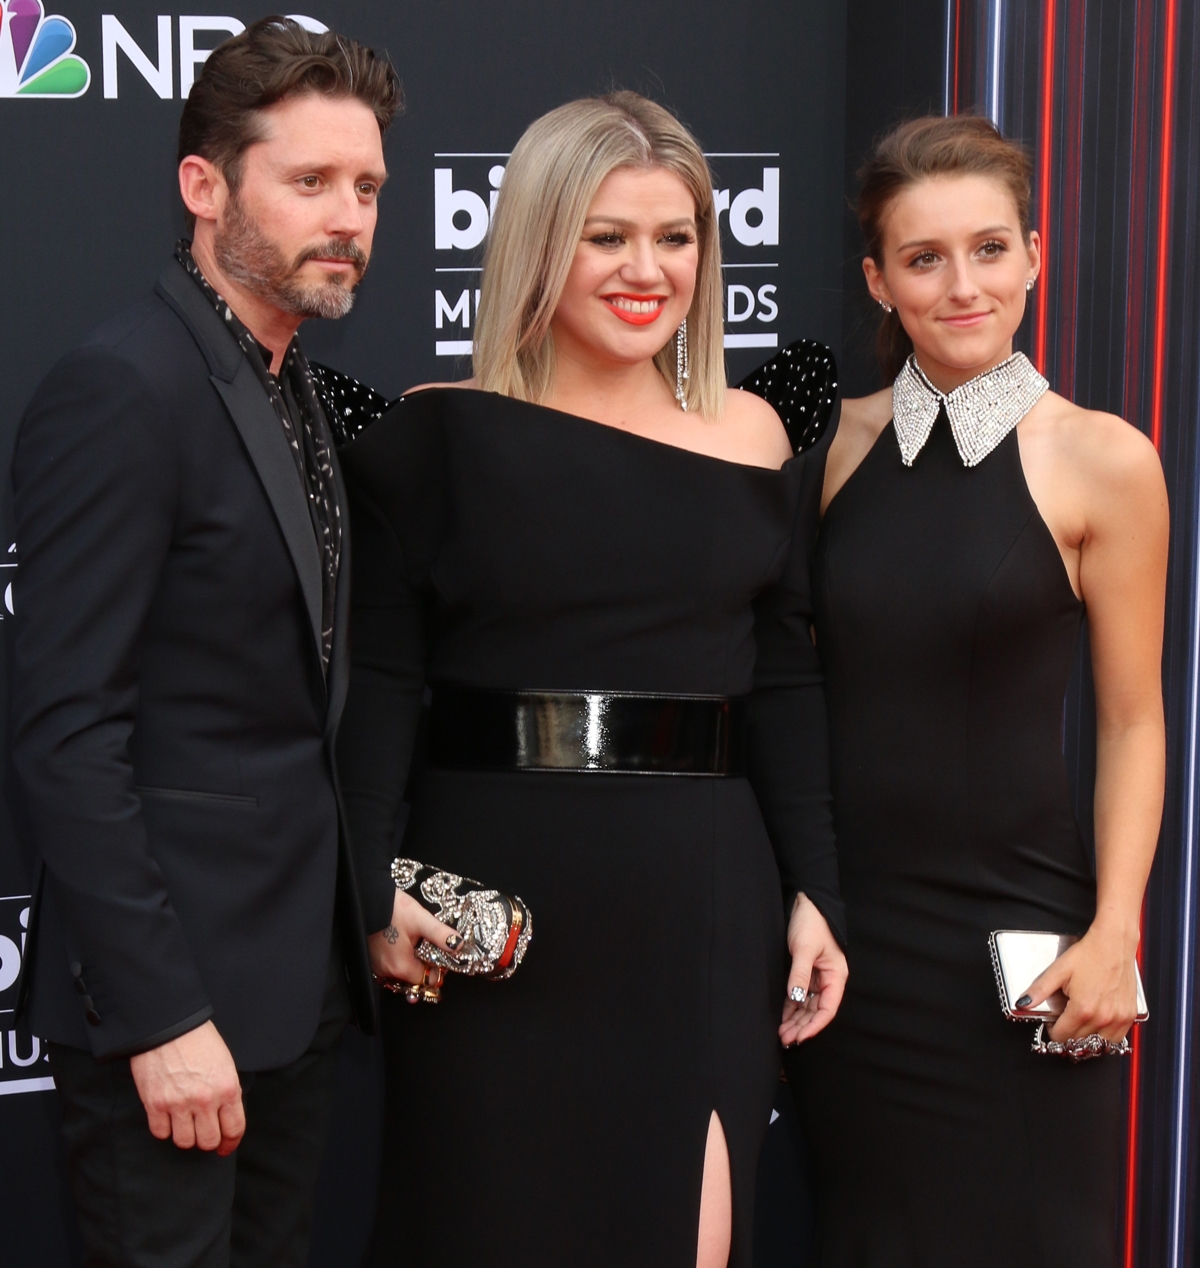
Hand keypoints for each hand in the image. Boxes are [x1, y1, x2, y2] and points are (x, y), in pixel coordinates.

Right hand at [128, 1020, 243, 1154]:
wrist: (169, 1025)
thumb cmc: (199, 1040)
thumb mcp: (225, 1063)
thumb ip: (227, 1091)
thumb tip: (225, 1117)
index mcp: (227, 1088)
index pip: (234, 1128)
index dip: (230, 1142)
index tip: (225, 1147)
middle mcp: (205, 1100)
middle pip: (209, 1141)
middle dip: (207, 1140)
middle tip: (203, 1132)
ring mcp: (178, 1104)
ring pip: (185, 1142)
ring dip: (185, 1135)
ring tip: (184, 1122)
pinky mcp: (155, 1104)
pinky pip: (161, 1133)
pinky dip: (164, 1129)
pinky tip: (167, 1117)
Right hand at [369, 888, 463, 995]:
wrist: (367, 899)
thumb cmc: (393, 909)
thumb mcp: (421, 919)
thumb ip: (441, 934)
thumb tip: (458, 945)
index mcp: (401, 967)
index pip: (427, 980)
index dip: (437, 969)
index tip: (440, 955)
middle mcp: (387, 972)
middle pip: (414, 979)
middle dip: (424, 965)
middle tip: (428, 947)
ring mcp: (377, 967)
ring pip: (401, 974)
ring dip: (411, 963)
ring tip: (415, 944)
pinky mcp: (372, 959)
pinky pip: (390, 968)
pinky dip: (398, 960)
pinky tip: (402, 945)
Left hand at [779, 893, 847, 1045]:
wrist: (804, 901)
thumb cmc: (812, 921)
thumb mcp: (804, 948)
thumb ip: (800, 974)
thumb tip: (795, 998)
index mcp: (835, 975)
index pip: (828, 1008)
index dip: (815, 1025)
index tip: (801, 1036)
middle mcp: (827, 979)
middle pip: (816, 1010)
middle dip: (802, 1026)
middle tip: (785, 1039)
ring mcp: (815, 976)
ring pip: (807, 1006)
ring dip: (795, 1020)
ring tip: (782, 1033)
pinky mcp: (804, 972)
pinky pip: (799, 995)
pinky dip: (791, 1007)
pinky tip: (782, 1018)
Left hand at [1021, 924, 1139, 1043]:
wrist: (1114, 944)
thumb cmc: (1088, 954)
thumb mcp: (1058, 970)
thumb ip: (1039, 990)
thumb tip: (1023, 1003)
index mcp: (1083, 1009)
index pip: (1062, 1036)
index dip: (1052, 1031)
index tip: (1052, 1023)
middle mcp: (1103, 1018)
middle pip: (1079, 1043)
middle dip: (1068, 1036)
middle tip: (1064, 1022)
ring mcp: (1119, 1019)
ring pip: (1098, 1046)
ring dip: (1086, 1041)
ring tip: (1079, 1026)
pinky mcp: (1130, 1016)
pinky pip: (1116, 1039)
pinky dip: (1104, 1038)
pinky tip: (1096, 1026)